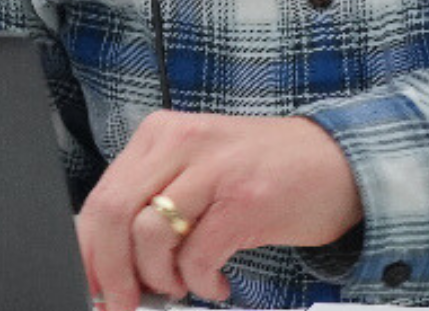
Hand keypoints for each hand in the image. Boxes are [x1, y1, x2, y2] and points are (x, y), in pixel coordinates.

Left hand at [76, 111, 361, 309]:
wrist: (342, 160)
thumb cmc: (265, 172)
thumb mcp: (198, 171)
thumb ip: (153, 202)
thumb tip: (106, 261)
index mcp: (163, 134)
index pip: (100, 197)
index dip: (86, 252)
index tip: (90, 286)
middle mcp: (184, 142)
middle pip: (111, 214)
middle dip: (110, 273)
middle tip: (124, 302)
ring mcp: (217, 169)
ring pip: (149, 236)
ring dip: (161, 278)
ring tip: (184, 284)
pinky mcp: (247, 199)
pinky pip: (198, 256)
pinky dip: (200, 282)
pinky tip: (217, 281)